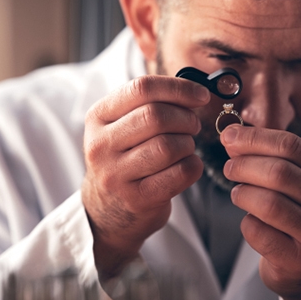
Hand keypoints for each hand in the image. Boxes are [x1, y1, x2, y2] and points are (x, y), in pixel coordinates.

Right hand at [82, 75, 209, 279]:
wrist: (107, 211)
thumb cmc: (125, 159)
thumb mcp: (122, 127)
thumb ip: (150, 105)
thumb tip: (195, 92)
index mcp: (98, 117)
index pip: (141, 89)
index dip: (179, 88)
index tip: (201, 95)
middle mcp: (101, 144)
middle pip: (156, 116)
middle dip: (186, 119)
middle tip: (192, 126)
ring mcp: (116, 174)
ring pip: (169, 146)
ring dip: (188, 144)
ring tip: (185, 147)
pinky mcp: (137, 199)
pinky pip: (180, 173)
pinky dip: (193, 165)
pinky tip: (187, 165)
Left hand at [220, 125, 300, 299]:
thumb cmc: (296, 213)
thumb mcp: (294, 180)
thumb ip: (269, 156)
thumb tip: (233, 137)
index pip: (292, 146)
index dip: (255, 138)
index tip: (229, 137)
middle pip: (280, 172)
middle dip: (245, 165)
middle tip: (229, 167)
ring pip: (269, 203)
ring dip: (243, 194)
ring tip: (238, 193)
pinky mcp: (299, 259)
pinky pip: (260, 232)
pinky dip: (247, 223)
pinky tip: (250, 220)